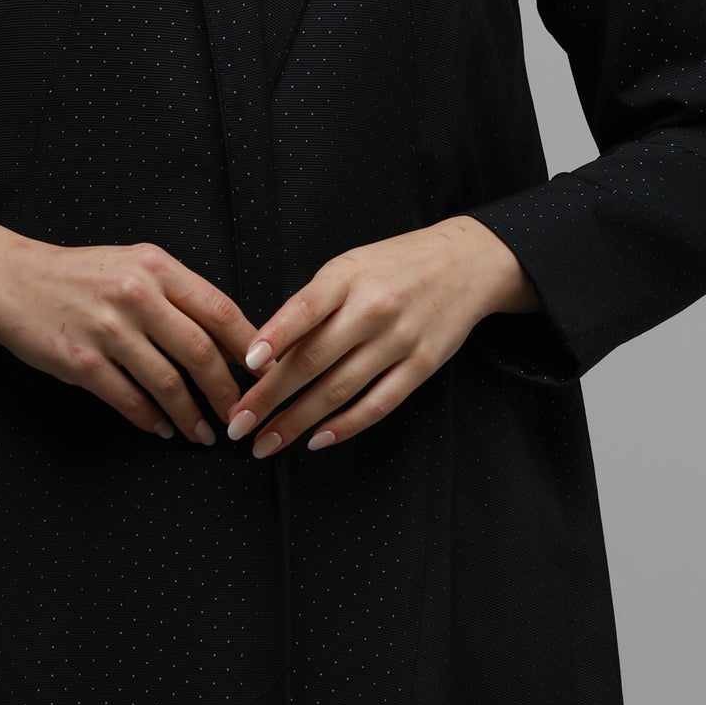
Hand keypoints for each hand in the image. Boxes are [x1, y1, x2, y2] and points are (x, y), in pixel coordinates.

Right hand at [0, 224, 263, 445]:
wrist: (13, 279)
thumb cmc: (80, 275)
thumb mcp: (133, 266)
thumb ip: (177, 294)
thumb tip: (229, 338)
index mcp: (156, 267)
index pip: (219, 309)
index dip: (248, 347)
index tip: (265, 374)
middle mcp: (136, 294)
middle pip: (200, 351)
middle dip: (227, 392)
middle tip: (240, 416)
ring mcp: (107, 329)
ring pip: (167, 382)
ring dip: (191, 415)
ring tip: (204, 433)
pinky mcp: (81, 361)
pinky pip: (128, 399)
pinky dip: (150, 419)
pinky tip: (162, 428)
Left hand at [224, 216, 540, 457]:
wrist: (466, 262)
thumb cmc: (393, 265)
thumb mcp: (349, 267)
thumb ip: (312, 304)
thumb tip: (265, 351)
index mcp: (347, 276)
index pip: (305, 308)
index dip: (275, 337)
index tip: (247, 367)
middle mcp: (373, 308)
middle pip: (314, 360)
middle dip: (271, 397)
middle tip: (238, 424)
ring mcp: (400, 339)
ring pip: (340, 389)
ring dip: (299, 421)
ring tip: (267, 442)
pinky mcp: (422, 365)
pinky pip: (379, 403)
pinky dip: (346, 425)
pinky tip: (318, 439)